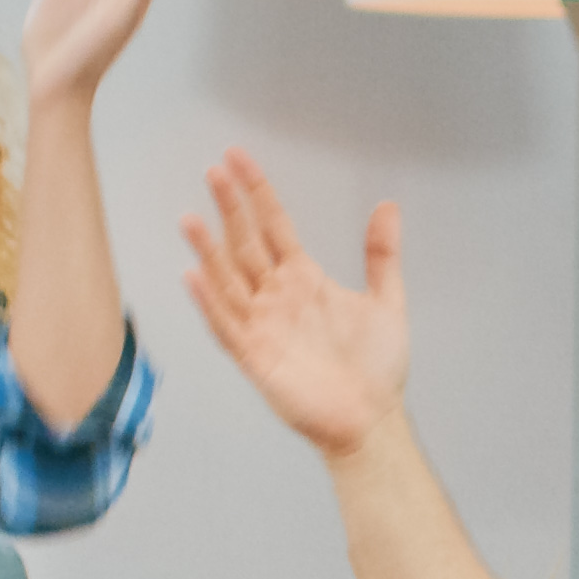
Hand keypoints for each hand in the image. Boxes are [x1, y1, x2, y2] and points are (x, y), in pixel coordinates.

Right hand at [180, 150, 408, 459]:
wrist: (371, 418)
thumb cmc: (376, 367)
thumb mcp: (387, 301)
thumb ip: (382, 254)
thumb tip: (388, 206)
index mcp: (303, 279)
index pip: (272, 225)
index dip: (256, 192)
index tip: (237, 159)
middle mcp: (277, 297)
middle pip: (245, 244)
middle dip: (230, 209)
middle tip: (214, 172)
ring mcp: (262, 326)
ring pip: (227, 280)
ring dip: (208, 251)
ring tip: (190, 219)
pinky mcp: (256, 357)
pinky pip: (226, 326)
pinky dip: (209, 302)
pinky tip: (194, 276)